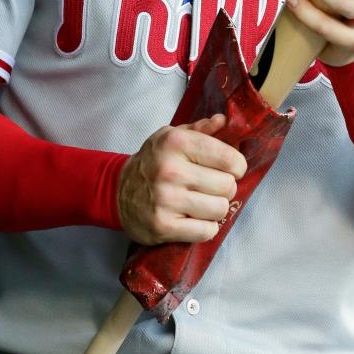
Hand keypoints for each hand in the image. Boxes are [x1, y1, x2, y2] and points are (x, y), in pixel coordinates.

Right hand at [117, 114, 246, 244]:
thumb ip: (200, 129)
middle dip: (225, 188)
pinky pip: (206, 231)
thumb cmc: (152, 162)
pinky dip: (206, 227)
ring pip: (220, 210)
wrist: (116, 191)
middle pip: (228, 186)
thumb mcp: (172, 136)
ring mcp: (166, 200)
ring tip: (202, 202)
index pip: (229, 158)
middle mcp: (171, 170)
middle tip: (211, 187)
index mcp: (176, 143)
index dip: (237, 166)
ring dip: (216, 208)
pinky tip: (194, 218)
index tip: (230, 169)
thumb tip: (223, 121)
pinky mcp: (163, 226)